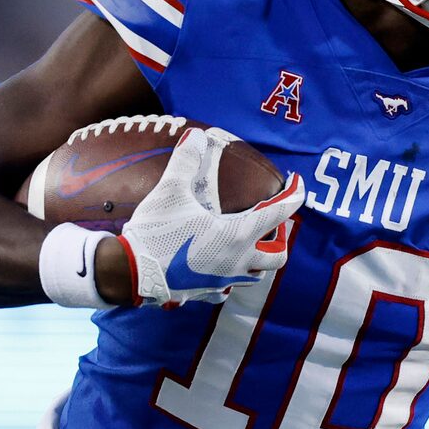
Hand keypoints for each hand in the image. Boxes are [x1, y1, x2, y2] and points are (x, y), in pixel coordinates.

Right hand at [119, 126, 303, 304]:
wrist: (131, 272)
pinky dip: (230, 275)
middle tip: (267, 223)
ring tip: (245, 241)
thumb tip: (194, 135)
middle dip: (279, 239)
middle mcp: (238, 262)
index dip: (293, 195)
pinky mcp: (206, 293)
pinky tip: (217, 264)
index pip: (279, 214)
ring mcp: (223, 281)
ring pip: (256, 275)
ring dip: (257, 258)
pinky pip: (228, 287)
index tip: (297, 184)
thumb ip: (186, 161)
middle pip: (278, 256)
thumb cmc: (156, 232)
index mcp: (237, 236)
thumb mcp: (170, 191)